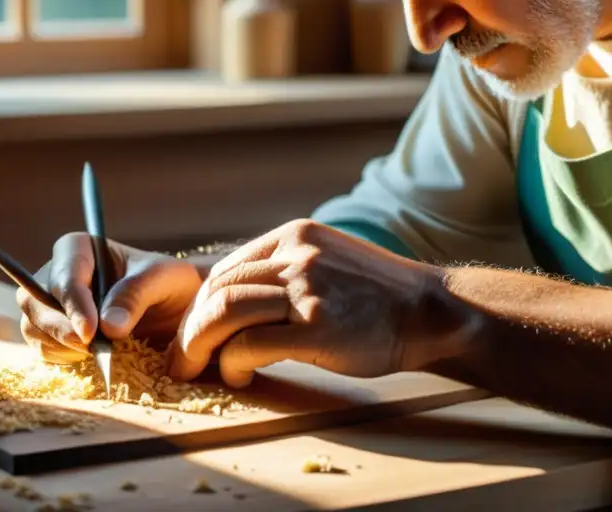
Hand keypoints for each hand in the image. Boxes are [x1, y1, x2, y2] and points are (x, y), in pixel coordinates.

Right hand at [17, 233, 202, 363]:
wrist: (174, 309)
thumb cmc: (168, 283)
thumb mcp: (164, 279)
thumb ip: (135, 295)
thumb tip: (108, 327)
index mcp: (79, 248)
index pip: (64, 274)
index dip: (73, 303)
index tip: (90, 331)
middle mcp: (57, 273)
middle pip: (34, 299)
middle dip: (58, 327)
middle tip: (88, 348)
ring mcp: (50, 304)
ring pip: (32, 326)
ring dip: (59, 345)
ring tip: (94, 353)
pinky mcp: (53, 332)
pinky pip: (41, 348)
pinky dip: (60, 358)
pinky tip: (88, 358)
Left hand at [165, 219, 464, 386]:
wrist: (430, 311)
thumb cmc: (379, 297)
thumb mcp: (330, 262)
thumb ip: (286, 271)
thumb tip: (236, 301)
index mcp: (295, 235)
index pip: (225, 268)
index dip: (199, 305)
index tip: (193, 333)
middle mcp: (297, 254)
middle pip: (216, 288)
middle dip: (188, 328)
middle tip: (180, 359)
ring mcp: (308, 288)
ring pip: (223, 312)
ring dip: (198, 347)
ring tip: (193, 370)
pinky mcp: (317, 326)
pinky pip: (250, 344)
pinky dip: (233, 364)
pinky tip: (239, 376)